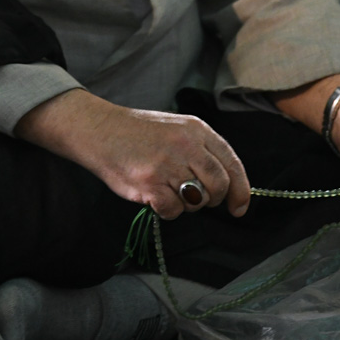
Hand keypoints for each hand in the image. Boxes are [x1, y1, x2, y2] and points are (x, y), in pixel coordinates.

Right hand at [17, 89, 250, 220]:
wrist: (98, 130)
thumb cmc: (137, 133)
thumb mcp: (175, 129)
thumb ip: (201, 151)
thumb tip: (227, 187)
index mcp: (196, 130)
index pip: (231, 164)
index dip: (240, 190)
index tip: (238, 207)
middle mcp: (186, 145)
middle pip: (218, 186)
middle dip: (211, 199)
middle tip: (194, 197)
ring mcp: (168, 164)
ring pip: (196, 201)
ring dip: (184, 203)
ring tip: (166, 188)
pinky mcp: (150, 183)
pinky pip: (173, 210)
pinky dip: (166, 209)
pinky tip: (153, 195)